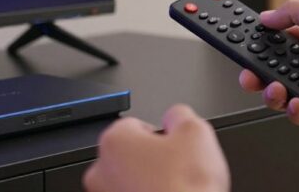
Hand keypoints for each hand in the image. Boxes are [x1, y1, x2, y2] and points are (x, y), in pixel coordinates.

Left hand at [83, 104, 229, 191]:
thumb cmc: (186, 189)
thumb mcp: (196, 133)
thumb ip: (180, 114)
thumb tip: (176, 116)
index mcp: (114, 142)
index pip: (137, 124)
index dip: (162, 134)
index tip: (175, 145)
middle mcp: (101, 172)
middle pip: (130, 154)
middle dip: (153, 159)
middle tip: (178, 168)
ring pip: (130, 181)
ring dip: (149, 181)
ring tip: (175, 188)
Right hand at [239, 0, 298, 123]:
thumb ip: (294, 13)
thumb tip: (268, 16)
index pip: (280, 36)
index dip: (259, 41)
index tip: (239, 44)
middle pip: (279, 67)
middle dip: (260, 72)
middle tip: (248, 76)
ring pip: (288, 92)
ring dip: (276, 93)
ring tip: (276, 91)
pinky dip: (297, 111)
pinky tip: (297, 105)